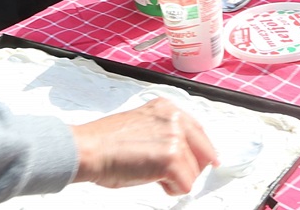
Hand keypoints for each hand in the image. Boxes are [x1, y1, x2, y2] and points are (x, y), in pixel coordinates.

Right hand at [72, 98, 216, 194]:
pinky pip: (185, 186)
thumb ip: (163, 132)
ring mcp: (174, 138)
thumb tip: (180, 152)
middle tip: (171, 175)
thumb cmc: (105, 142)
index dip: (204, 150)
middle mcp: (174, 118)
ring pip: (193, 173)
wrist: (89, 149)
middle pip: (204, 153)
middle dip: (191, 168)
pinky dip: (171, 190)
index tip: (210, 160)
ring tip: (150, 173)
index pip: (198, 131)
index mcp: (166, 108)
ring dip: (175, 180)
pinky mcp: (172, 159)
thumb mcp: (140, 125)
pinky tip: (153, 181)